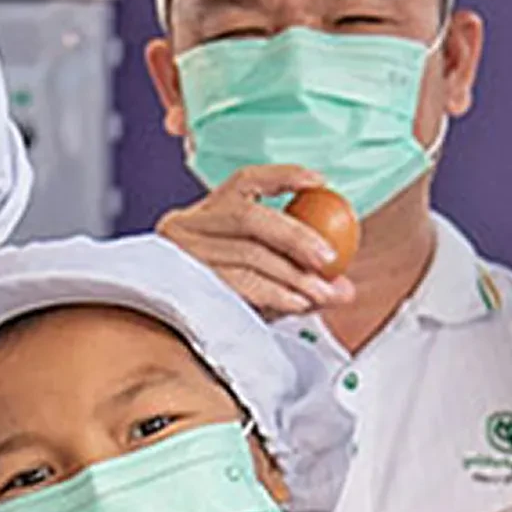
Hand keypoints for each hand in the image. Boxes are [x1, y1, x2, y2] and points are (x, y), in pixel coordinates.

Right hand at [158, 166, 355, 319]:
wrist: (165, 334)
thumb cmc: (218, 301)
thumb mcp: (259, 281)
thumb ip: (301, 279)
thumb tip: (346, 289)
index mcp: (204, 213)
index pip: (245, 181)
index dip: (284, 177)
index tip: (320, 182)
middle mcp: (185, 226)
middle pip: (249, 217)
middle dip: (298, 237)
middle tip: (331, 258)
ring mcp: (180, 255)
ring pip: (247, 254)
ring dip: (293, 274)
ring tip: (321, 291)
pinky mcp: (181, 285)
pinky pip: (236, 285)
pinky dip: (274, 294)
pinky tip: (297, 303)